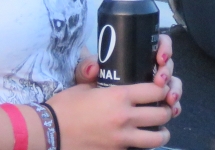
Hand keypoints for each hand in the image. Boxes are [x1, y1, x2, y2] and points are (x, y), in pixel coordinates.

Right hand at [49, 76, 173, 149]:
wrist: (47, 132)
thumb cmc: (65, 106)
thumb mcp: (85, 86)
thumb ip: (102, 79)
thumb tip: (107, 72)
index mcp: (119, 96)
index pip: (156, 90)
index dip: (163, 88)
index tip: (161, 88)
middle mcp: (125, 117)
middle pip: (162, 114)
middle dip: (166, 110)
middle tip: (162, 109)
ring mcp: (121, 139)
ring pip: (157, 138)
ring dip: (162, 133)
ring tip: (160, 130)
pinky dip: (143, 146)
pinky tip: (139, 142)